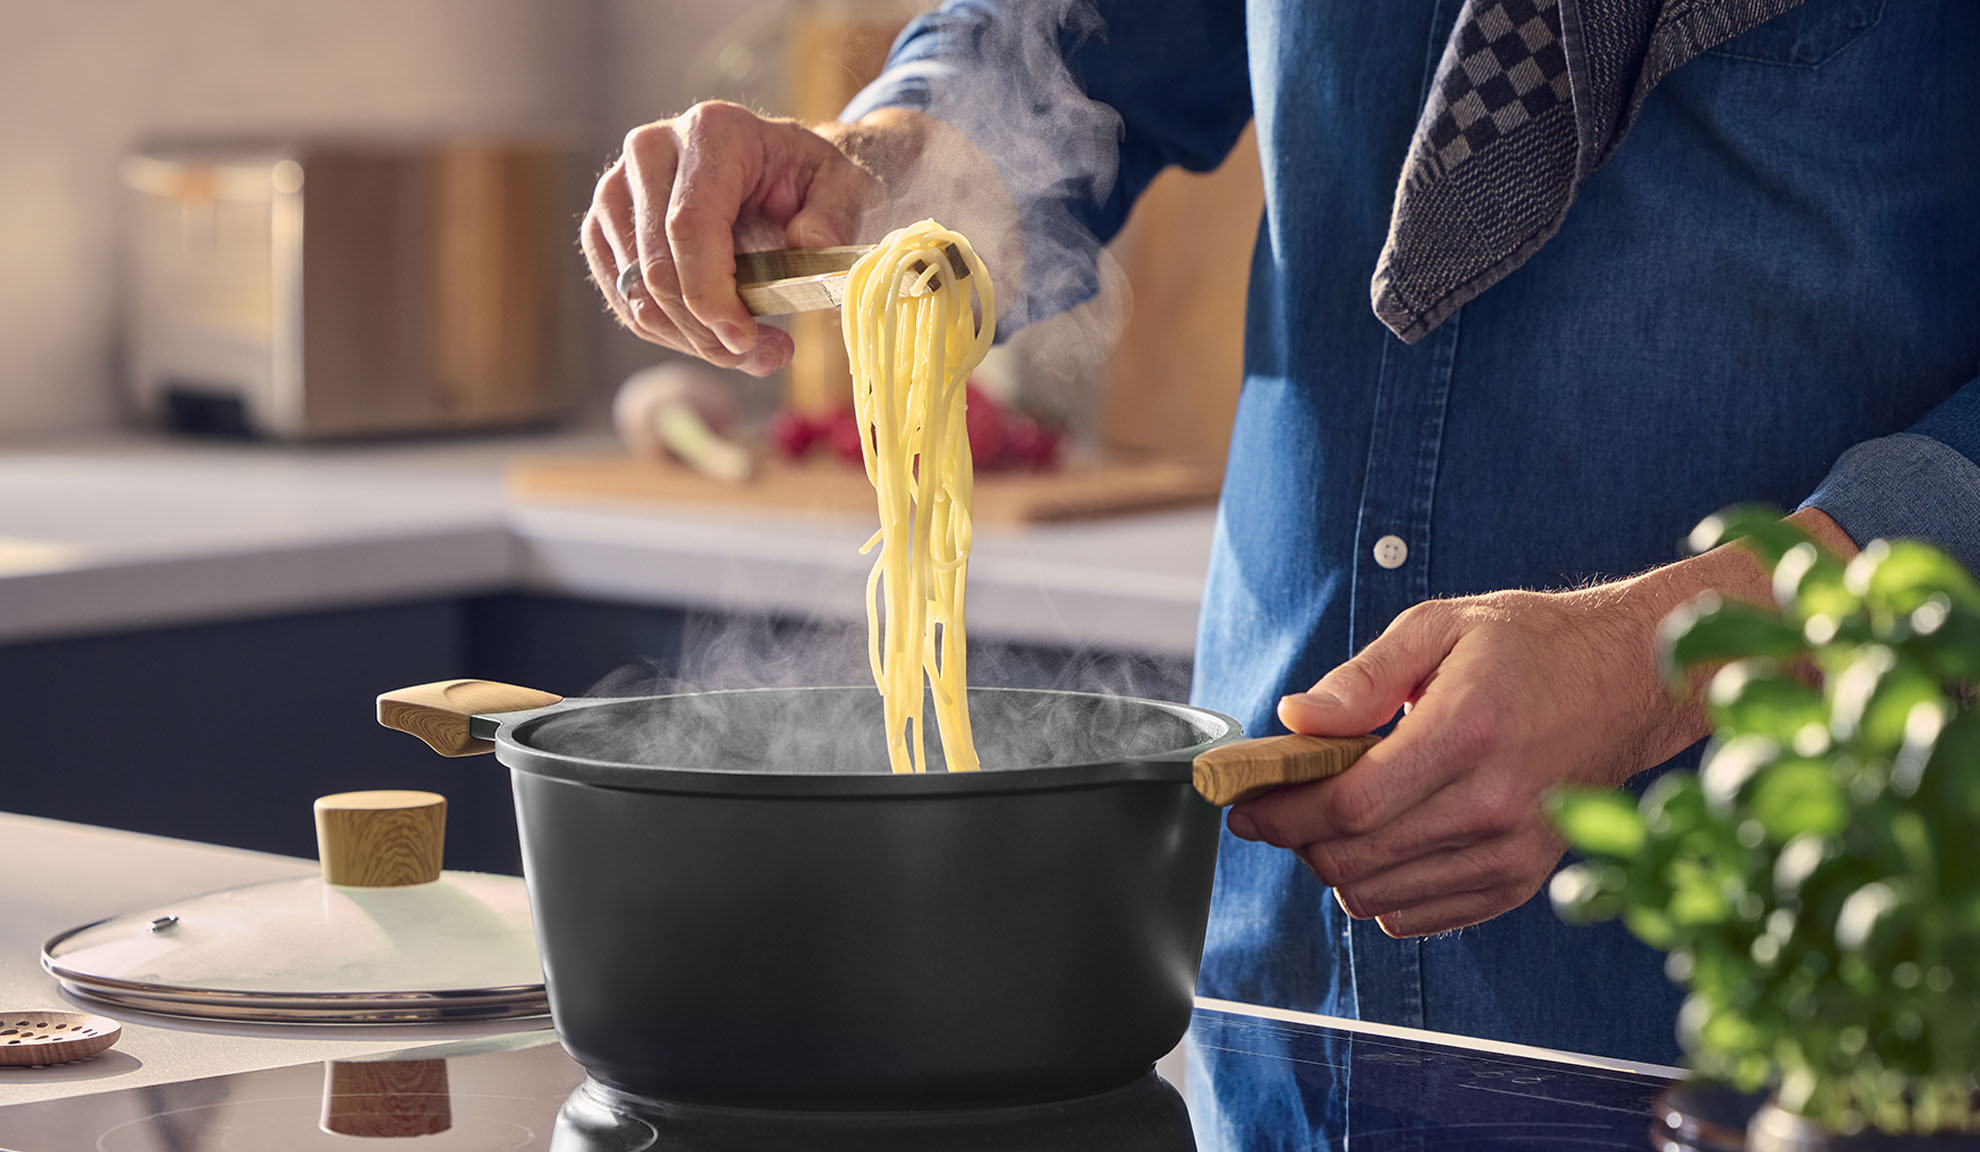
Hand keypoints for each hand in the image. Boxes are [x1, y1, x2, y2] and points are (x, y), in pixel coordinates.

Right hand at [581, 102, 883, 376]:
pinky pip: (625, 300)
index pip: (688, 226)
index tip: (745, 339)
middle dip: (707, 330)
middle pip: (657, 268)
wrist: (777, 172)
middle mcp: (649, 150)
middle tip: (761, 355)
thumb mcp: (848, 187)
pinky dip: (670, 333)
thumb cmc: (809, 181)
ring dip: (692, 339)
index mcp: (711, 131)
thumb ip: (837, 214)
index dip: (710, 295)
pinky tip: (715, 335)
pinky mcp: (604, 227)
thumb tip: (810, 242)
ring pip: (637, 293)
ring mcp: (617, 188)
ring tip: (749, 349)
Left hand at [1226, 507, 1856, 937]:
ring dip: (1335, 865)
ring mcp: (1512, 852)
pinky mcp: (1521, 881)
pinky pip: (1419, 916)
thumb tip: (1296, 719)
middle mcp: (1494, 804)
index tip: (1245, 801)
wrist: (1630, 681)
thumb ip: (1362, 678)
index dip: (1282, 811)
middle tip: (1281, 804)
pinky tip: (1384, 840)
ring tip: (1337, 815)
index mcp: (1469, 732)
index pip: (1349, 804)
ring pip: (1379, 898)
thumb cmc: (1531, 647)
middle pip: (1355, 859)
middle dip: (1296, 838)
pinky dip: (1381, 890)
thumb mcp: (1439, 628)